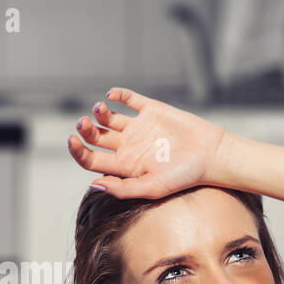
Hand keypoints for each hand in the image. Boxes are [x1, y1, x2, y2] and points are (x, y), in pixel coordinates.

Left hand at [68, 87, 227, 199]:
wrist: (211, 155)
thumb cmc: (185, 176)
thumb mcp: (153, 187)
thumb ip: (124, 189)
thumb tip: (94, 185)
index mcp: (125, 166)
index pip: (92, 159)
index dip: (78, 151)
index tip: (73, 140)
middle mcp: (128, 146)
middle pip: (96, 137)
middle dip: (85, 130)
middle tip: (83, 123)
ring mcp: (139, 127)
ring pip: (108, 117)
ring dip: (98, 112)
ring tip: (100, 109)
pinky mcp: (151, 110)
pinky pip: (128, 99)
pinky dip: (117, 94)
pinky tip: (113, 96)